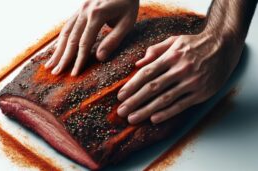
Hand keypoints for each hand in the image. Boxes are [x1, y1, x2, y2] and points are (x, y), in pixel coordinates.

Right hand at [45, 0, 138, 75]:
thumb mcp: (127, 22)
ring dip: (57, 49)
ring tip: (50, 64)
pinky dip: (61, 39)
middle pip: (71, 38)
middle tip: (55, 73)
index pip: (84, 43)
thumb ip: (113, 40)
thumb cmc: (128, 3)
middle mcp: (84, 11)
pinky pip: (68, 25)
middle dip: (63, 58)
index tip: (73, 74)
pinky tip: (57, 49)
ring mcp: (80, 8)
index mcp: (97, 15)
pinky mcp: (80, 8)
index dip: (78, 60)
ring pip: (65, 31)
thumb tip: (99, 58)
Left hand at [117, 31, 242, 123]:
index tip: (120, 96)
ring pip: (165, 99)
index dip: (132, 86)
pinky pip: (181, 105)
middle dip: (135, 101)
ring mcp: (191, 82)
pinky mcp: (201, 93)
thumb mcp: (174, 40)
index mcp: (171, 56)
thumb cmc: (194, 44)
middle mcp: (180, 69)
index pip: (147, 73)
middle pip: (153, 88)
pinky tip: (154, 119)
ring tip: (133, 118)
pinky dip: (167, 113)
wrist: (223, 47)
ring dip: (147, 110)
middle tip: (121, 111)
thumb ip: (154, 51)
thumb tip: (137, 64)